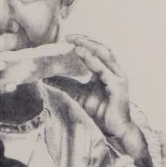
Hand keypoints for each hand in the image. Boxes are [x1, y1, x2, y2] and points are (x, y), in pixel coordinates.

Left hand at [46, 35, 152, 166]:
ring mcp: (118, 77)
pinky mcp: (118, 86)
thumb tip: (46, 78)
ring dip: (90, 48)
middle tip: (69, 37)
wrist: (113, 129)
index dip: (83, 43)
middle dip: (86, 41)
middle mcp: (113, 71)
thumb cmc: (100, 112)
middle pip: (101, 49)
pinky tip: (83, 56)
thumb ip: (66, 85)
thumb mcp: (78, 95)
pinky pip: (105, 70)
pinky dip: (93, 61)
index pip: (95, 51)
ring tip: (76, 44)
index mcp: (106, 71)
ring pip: (105, 56)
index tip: (66, 38)